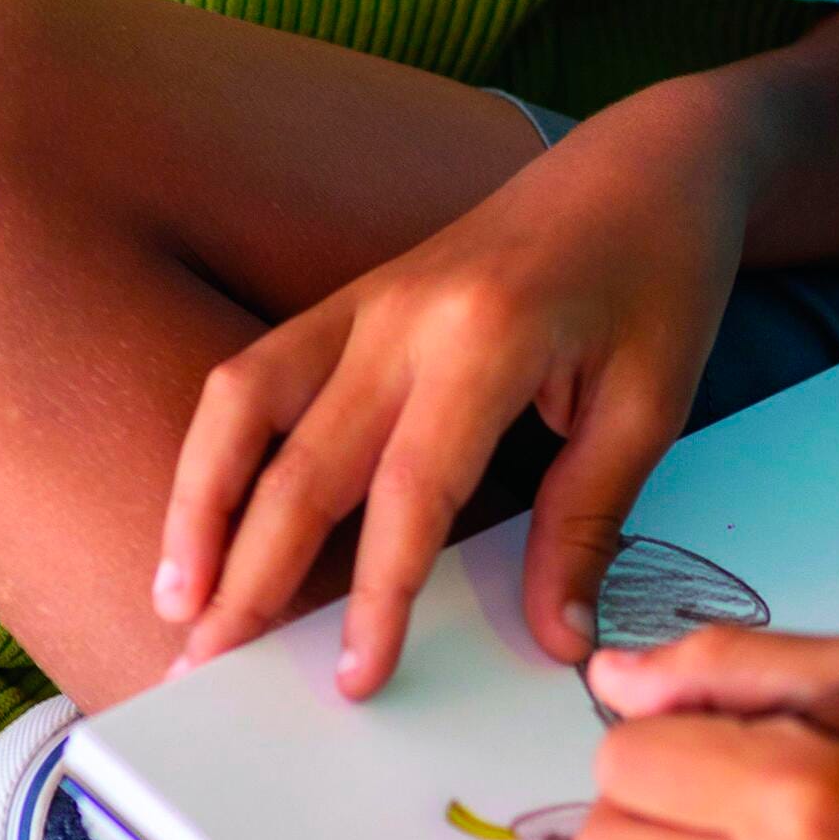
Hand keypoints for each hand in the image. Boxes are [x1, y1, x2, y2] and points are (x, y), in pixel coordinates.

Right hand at [153, 79, 756, 694]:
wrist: (647, 162)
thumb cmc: (660, 276)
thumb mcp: (652, 403)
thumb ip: (589, 520)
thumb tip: (556, 636)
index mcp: (488, 338)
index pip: (410, 491)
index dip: (377, 594)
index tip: (357, 677)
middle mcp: (405, 315)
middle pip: (302, 461)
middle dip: (249, 572)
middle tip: (210, 665)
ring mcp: (368, 298)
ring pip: (244, 403)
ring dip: (199, 505)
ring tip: (178, 600)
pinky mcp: (355, 298)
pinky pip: (258, 371)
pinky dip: (219, 448)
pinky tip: (204, 514)